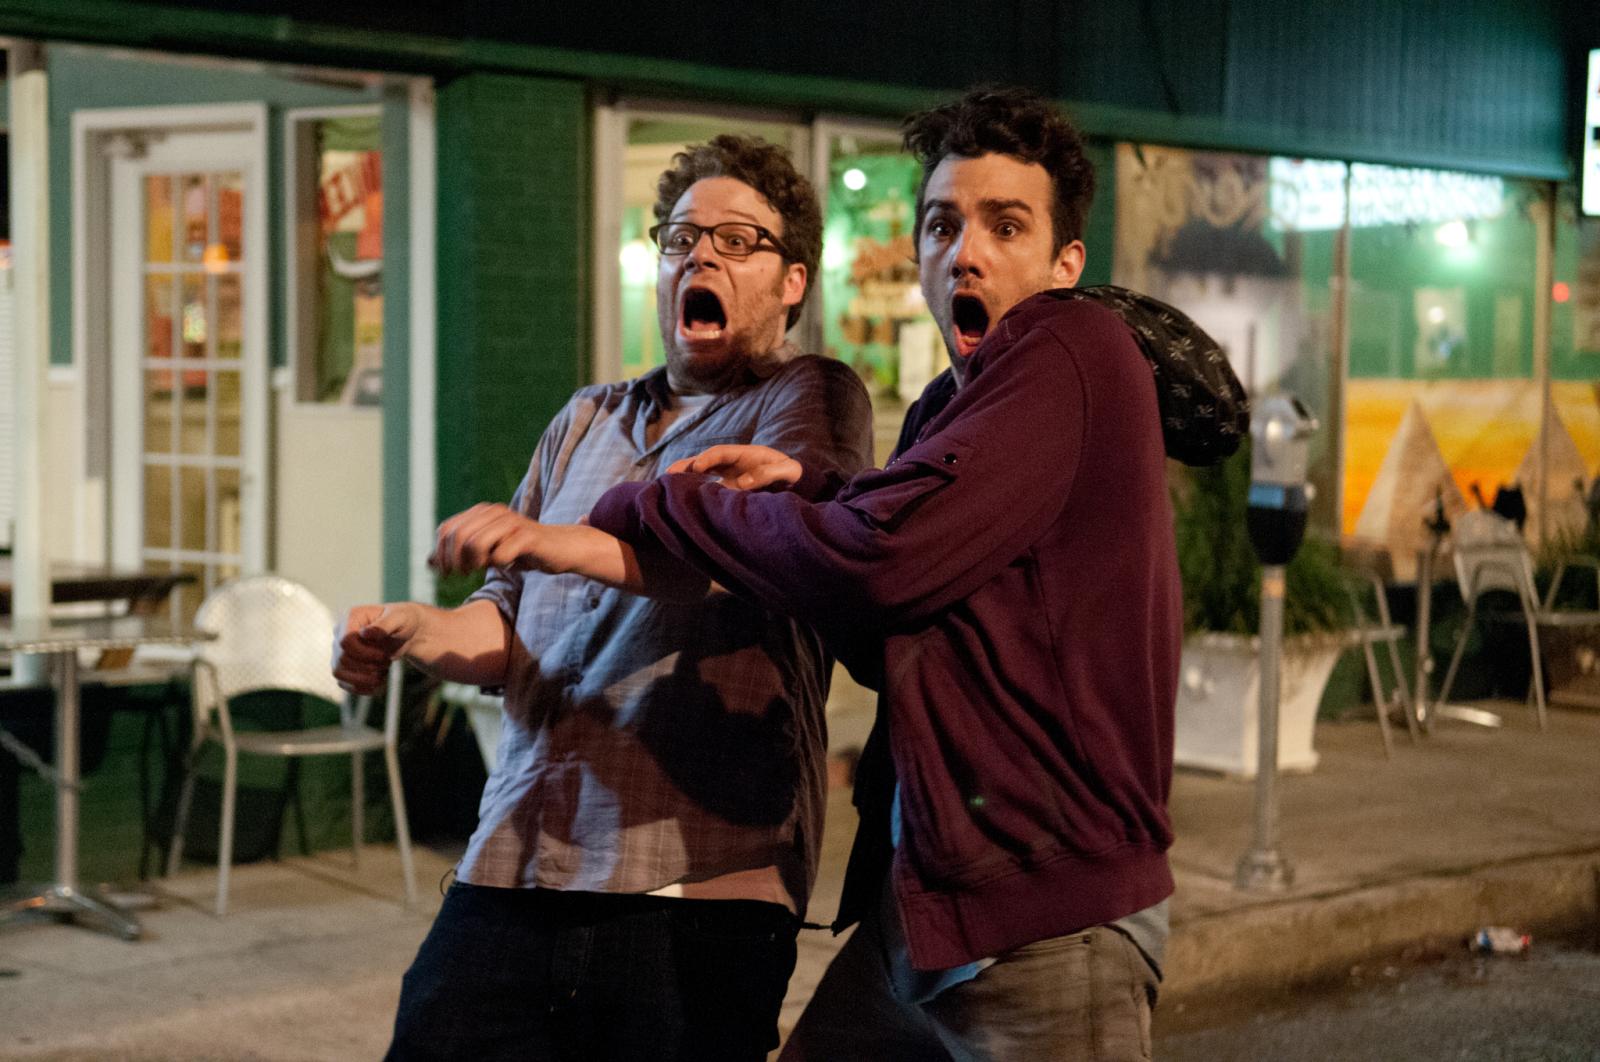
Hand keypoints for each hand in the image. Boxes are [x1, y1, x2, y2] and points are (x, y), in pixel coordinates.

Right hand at [333, 602, 422, 694]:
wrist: (405, 633)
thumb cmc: (403, 621)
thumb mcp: (400, 619)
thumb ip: (383, 625)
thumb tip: (365, 633)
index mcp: (351, 617)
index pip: (345, 641)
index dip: (364, 653)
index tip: (384, 655)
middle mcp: (340, 632)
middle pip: (342, 659)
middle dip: (367, 666)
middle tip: (387, 662)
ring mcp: (339, 650)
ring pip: (338, 673)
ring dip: (363, 679)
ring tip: (382, 674)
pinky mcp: (343, 665)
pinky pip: (343, 683)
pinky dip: (361, 688)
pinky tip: (378, 685)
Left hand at [430, 503, 549, 575]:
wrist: (560, 548)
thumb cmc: (521, 550)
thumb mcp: (486, 551)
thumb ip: (460, 554)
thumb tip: (429, 562)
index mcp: (482, 512)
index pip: (447, 529)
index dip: (441, 553)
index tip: (446, 573)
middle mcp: (494, 512)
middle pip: (458, 536)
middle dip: (454, 560)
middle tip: (462, 575)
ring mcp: (511, 523)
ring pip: (475, 543)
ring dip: (473, 563)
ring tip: (479, 570)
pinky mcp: (527, 537)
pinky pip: (500, 554)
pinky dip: (498, 564)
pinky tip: (507, 564)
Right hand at [666, 444, 802, 491]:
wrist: (794, 479)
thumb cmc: (791, 472)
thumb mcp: (787, 470)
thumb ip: (767, 473)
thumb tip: (742, 483)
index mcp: (745, 453)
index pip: (720, 452)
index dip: (707, 458)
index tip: (697, 467)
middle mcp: (733, 461)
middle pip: (705, 459)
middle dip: (687, 465)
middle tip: (669, 474)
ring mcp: (729, 472)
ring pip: (702, 472)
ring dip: (686, 476)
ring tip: (667, 484)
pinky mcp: (728, 484)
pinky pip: (708, 484)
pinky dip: (694, 488)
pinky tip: (682, 497)